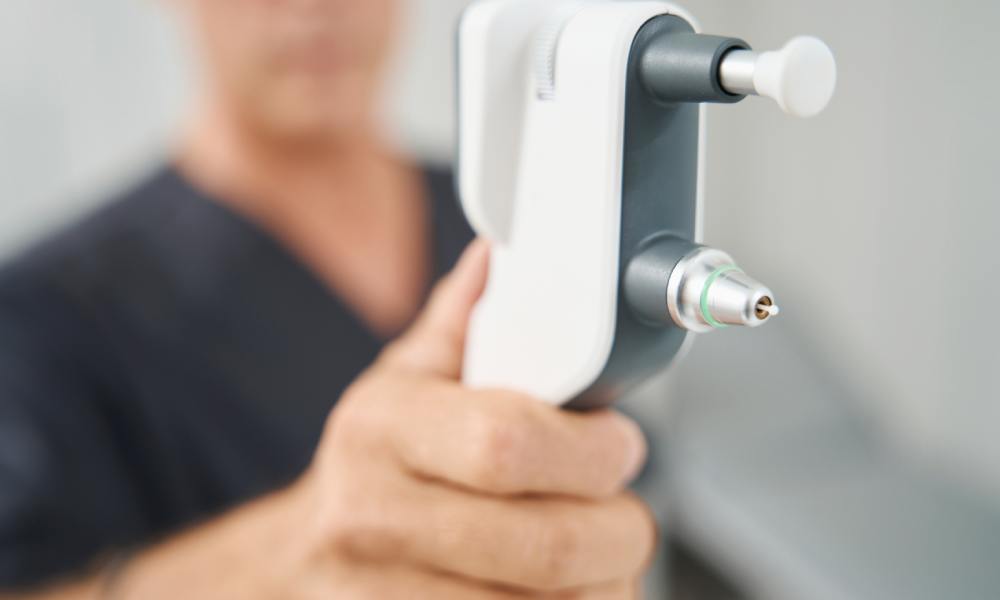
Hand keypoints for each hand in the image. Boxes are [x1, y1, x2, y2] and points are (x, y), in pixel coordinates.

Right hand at [290, 239, 656, 598]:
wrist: (306, 560)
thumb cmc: (374, 464)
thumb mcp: (405, 379)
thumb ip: (464, 319)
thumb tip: (504, 252)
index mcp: (381, 429)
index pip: (506, 444)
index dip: (591, 451)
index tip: (620, 447)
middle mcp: (375, 517)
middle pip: (547, 545)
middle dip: (620, 532)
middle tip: (626, 517)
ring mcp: (385, 597)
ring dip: (605, 588)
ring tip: (598, 561)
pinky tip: (565, 595)